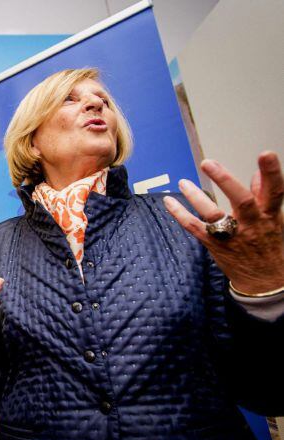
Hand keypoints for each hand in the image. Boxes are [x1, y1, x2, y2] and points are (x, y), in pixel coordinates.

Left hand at [164, 151, 283, 292]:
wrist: (265, 282)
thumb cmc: (269, 246)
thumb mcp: (274, 221)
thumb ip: (264, 197)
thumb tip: (256, 175)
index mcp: (269, 215)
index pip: (275, 190)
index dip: (271, 173)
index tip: (265, 154)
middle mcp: (252, 224)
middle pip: (241, 200)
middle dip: (225, 180)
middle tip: (209, 163)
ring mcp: (232, 235)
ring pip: (213, 214)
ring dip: (196, 197)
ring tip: (183, 183)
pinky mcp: (215, 244)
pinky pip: (194, 227)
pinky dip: (180, 214)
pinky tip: (169, 202)